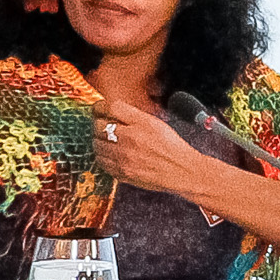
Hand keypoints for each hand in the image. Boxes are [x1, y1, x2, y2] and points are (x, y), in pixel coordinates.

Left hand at [92, 97, 223, 200]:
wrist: (182, 171)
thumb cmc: (171, 147)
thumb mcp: (155, 123)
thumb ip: (132, 115)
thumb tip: (111, 109)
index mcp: (140, 123)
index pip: (111, 107)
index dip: (101, 106)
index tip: (99, 109)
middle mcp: (130, 139)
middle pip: (99, 126)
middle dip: (97, 123)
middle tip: (101, 125)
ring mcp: (124, 157)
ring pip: (97, 144)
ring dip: (98, 140)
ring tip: (105, 140)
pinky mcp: (122, 173)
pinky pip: (101, 162)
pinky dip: (101, 156)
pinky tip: (108, 154)